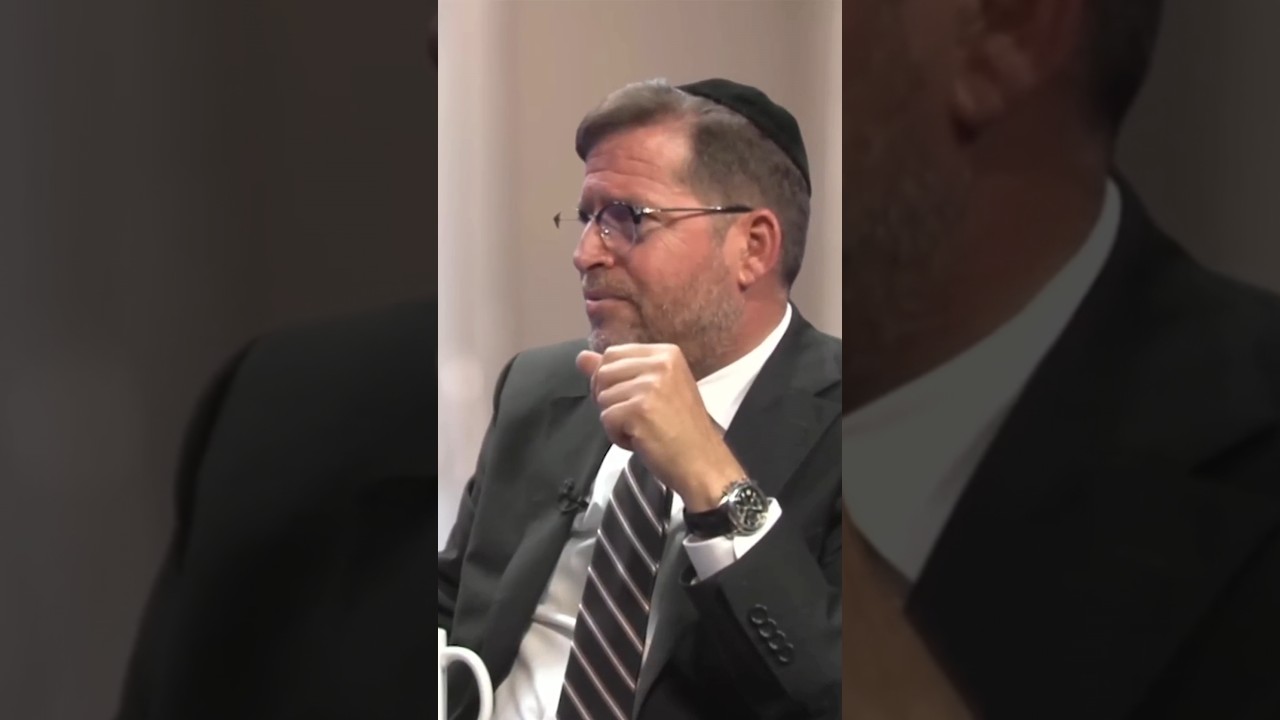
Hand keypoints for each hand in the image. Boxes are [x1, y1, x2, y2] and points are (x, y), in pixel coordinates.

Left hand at [577, 344, 744, 510]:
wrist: (703, 463)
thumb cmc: (680, 429)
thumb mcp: (652, 391)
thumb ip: (617, 372)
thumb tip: (581, 358)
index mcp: (666, 353)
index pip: (612, 354)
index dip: (611, 380)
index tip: (632, 400)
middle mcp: (660, 363)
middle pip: (603, 373)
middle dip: (610, 399)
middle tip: (637, 417)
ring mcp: (651, 385)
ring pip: (602, 397)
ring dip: (615, 420)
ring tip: (643, 429)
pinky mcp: (640, 409)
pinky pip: (606, 419)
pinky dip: (617, 436)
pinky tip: (641, 440)